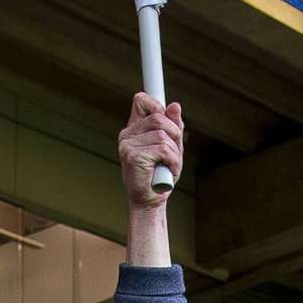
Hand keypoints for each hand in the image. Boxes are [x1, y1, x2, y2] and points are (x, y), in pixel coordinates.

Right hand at [117, 95, 183, 210]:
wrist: (150, 202)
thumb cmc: (160, 175)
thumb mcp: (171, 147)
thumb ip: (173, 127)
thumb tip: (175, 106)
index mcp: (133, 129)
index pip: (141, 100)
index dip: (157, 106)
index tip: (168, 122)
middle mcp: (127, 135)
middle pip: (158, 117)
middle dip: (175, 134)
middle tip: (174, 152)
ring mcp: (127, 145)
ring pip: (162, 135)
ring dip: (174, 152)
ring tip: (170, 165)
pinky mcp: (132, 156)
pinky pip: (162, 149)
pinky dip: (172, 161)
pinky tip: (168, 171)